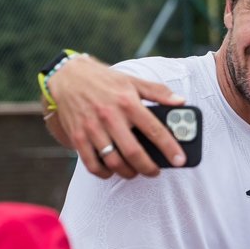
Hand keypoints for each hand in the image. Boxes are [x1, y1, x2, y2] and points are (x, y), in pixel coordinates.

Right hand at [49, 55, 185, 178]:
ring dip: (128, 172)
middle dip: (148, 167)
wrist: (68, 76)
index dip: (170, 148)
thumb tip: (181, 102)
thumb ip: (158, 92)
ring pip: (113, 161)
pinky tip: (113, 170)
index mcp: (128, 102)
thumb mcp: (133, 81)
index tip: (180, 161)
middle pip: (133, 152)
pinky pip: (92, 164)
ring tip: (136, 171)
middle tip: (155, 171)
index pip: (154, 129)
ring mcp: (92, 128)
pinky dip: (105, 173)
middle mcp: (110, 116)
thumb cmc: (105, 80)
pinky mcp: (77, 137)